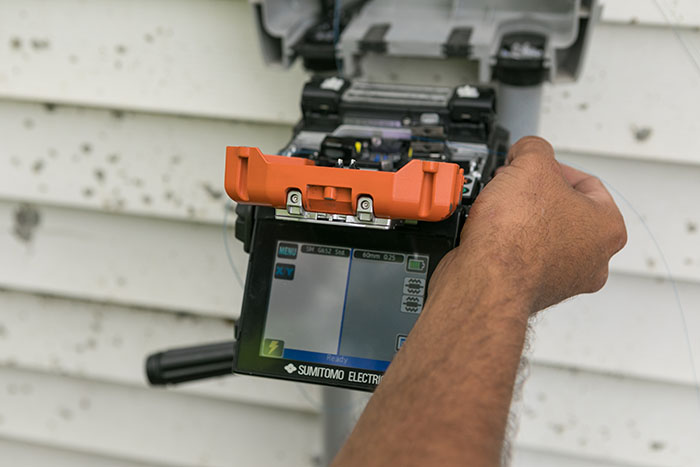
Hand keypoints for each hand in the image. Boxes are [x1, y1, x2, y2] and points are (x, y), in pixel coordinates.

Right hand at [431, 136, 626, 313]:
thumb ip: (533, 148)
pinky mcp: (532, 290)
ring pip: (542, 234)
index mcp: (608, 228)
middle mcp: (592, 259)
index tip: (530, 165)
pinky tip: (490, 233)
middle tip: (512, 185)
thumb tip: (526, 150)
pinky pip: (522, 255)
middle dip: (534, 193)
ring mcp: (563, 279)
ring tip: (497, 209)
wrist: (484, 280)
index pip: (586, 182)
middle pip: (563, 209)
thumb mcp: (530, 164)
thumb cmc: (516, 236)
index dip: (552, 166)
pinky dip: (506, 242)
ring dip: (519, 217)